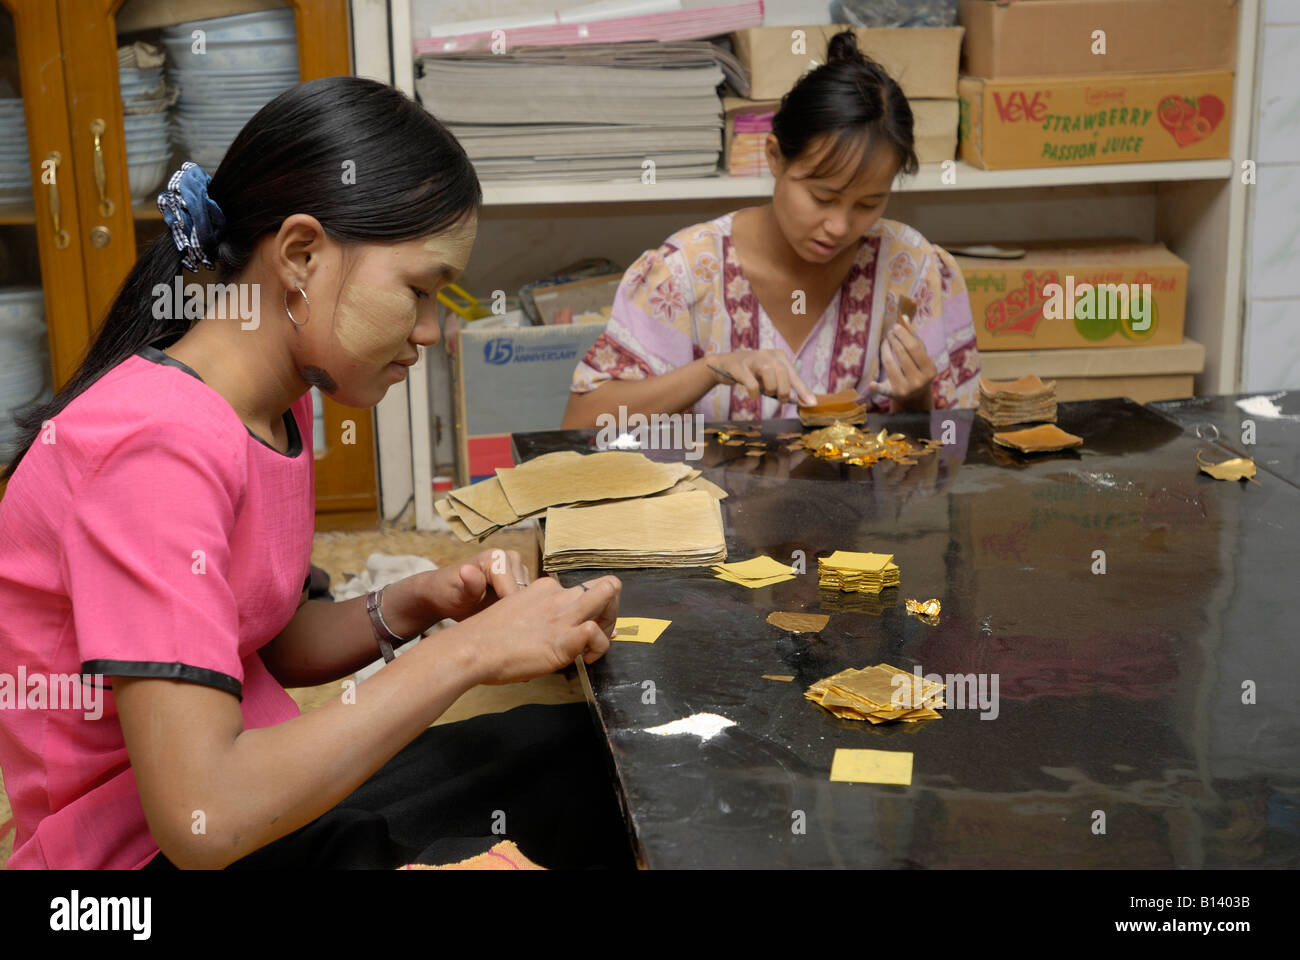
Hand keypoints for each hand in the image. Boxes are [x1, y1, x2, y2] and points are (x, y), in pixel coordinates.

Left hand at [413, 548, 531, 623]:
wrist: (444, 594)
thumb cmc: (447, 594)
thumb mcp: (456, 594)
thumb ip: (469, 585)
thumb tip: (467, 570)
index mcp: (497, 558)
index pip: (514, 591)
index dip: (509, 614)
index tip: (500, 632)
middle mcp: (511, 558)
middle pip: (525, 595)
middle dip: (515, 612)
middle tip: (500, 631)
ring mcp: (518, 568)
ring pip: (529, 598)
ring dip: (518, 612)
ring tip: (500, 625)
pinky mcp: (521, 580)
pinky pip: (528, 599)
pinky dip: (519, 610)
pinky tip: (505, 621)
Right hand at [459, 575, 621, 684]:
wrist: (470, 649)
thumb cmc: (487, 640)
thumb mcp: (516, 616)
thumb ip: (537, 619)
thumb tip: (550, 636)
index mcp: (544, 587)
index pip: (581, 590)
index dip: (590, 610)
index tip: (583, 629)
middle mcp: (556, 595)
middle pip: (606, 586)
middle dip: (611, 609)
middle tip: (600, 634)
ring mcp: (561, 614)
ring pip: (608, 593)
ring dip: (611, 620)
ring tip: (597, 644)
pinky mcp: (562, 637)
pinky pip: (596, 632)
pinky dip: (600, 647)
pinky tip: (586, 660)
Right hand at [707, 349, 817, 405]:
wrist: (724, 366)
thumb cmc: (751, 373)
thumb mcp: (769, 376)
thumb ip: (783, 385)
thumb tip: (800, 400)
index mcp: (778, 355)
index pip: (794, 374)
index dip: (803, 389)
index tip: (811, 403)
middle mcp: (767, 354)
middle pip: (783, 372)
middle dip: (784, 390)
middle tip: (781, 400)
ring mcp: (752, 358)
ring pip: (768, 373)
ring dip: (770, 389)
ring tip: (766, 393)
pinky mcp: (738, 366)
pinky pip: (751, 383)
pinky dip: (755, 393)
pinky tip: (753, 394)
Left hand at [867, 316, 936, 411]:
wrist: (915, 395)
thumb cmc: (918, 368)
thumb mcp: (920, 354)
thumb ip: (913, 336)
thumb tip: (904, 317)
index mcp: (930, 370)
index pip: (914, 348)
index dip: (903, 335)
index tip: (895, 326)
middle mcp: (919, 381)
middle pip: (902, 354)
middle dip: (894, 340)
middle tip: (889, 332)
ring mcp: (906, 389)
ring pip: (889, 364)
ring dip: (884, 349)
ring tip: (885, 341)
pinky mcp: (893, 395)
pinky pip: (882, 389)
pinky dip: (876, 387)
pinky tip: (872, 383)